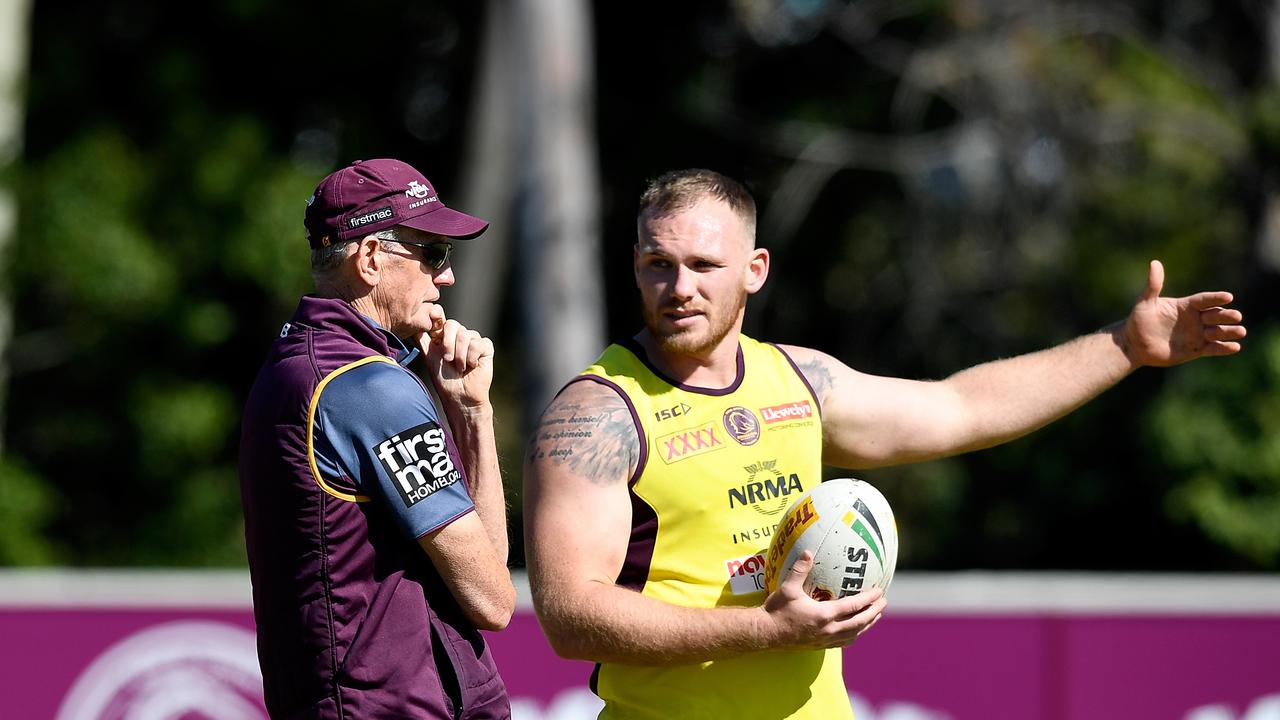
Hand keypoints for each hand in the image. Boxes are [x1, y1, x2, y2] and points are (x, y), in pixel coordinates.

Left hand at [418, 308, 494, 410]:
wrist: (459, 395)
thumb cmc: (444, 379)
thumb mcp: (429, 356)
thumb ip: (422, 339)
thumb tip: (414, 324)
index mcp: (444, 335)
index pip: (441, 317)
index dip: (437, 316)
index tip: (434, 316)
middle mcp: (459, 335)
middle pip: (452, 324)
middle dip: (447, 343)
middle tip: (447, 360)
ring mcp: (473, 339)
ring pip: (465, 335)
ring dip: (459, 355)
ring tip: (459, 368)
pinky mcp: (486, 346)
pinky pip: (477, 343)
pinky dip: (471, 358)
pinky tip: (471, 366)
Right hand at [761, 551, 885, 650]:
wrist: (765, 634)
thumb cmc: (776, 610)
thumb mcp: (787, 588)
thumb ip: (799, 570)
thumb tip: (809, 552)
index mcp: (824, 615)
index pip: (854, 606)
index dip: (869, 599)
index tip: (880, 591)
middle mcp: (829, 629)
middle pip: (860, 621)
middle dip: (874, 611)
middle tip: (884, 601)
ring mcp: (826, 639)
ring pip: (854, 633)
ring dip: (867, 624)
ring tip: (876, 616)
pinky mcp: (821, 645)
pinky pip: (844, 641)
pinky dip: (855, 634)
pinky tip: (856, 630)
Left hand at [1122, 260, 1245, 367]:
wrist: (1135, 344)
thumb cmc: (1139, 321)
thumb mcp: (1145, 302)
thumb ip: (1153, 285)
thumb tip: (1155, 262)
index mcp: (1186, 306)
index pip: (1204, 300)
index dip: (1215, 298)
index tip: (1228, 297)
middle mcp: (1195, 318)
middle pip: (1215, 315)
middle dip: (1226, 315)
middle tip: (1236, 316)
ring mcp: (1197, 334)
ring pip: (1217, 332)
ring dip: (1229, 331)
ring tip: (1240, 331)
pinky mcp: (1197, 349)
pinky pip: (1213, 348)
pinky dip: (1224, 348)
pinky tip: (1235, 347)